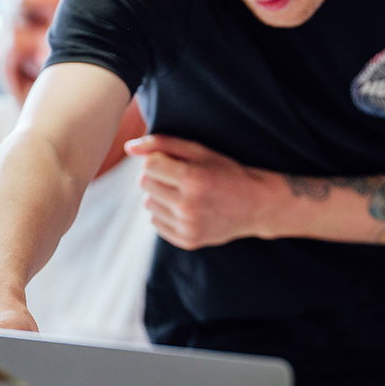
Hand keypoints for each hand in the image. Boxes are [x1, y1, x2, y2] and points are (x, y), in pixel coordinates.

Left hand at [127, 135, 281, 249]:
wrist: (255, 206)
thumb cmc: (226, 172)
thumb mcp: (200, 151)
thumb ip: (163, 144)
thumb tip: (129, 147)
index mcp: (193, 179)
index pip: (148, 165)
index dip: (158, 160)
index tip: (174, 162)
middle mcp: (188, 206)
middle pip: (144, 184)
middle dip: (157, 177)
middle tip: (180, 178)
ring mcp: (187, 227)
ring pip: (148, 204)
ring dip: (160, 196)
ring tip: (184, 194)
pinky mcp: (186, 241)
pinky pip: (155, 223)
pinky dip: (165, 214)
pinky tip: (186, 209)